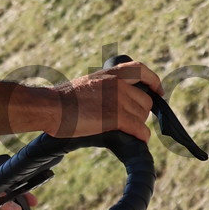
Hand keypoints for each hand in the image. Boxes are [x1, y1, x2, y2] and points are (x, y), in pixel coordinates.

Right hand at [47, 59, 162, 140]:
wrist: (50, 106)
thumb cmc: (61, 100)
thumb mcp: (87, 84)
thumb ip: (103, 88)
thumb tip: (113, 102)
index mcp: (110, 73)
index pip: (141, 70)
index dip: (153, 82)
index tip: (158, 92)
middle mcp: (117, 84)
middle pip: (145, 100)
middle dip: (142, 113)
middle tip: (133, 122)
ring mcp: (118, 100)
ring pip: (142, 115)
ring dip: (138, 125)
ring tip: (130, 132)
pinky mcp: (115, 117)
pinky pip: (138, 128)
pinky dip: (142, 136)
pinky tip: (140, 140)